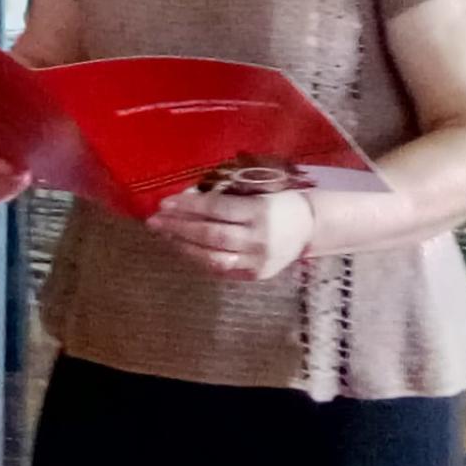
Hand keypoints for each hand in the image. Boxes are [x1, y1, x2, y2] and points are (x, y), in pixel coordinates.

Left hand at [148, 182, 317, 282]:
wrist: (311, 227)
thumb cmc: (280, 201)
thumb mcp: (258, 191)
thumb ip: (226, 197)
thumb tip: (186, 198)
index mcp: (259, 211)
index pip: (216, 209)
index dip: (187, 206)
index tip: (164, 203)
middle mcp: (258, 238)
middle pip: (210, 235)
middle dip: (179, 228)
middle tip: (154, 221)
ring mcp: (257, 260)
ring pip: (213, 257)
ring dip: (184, 247)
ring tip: (164, 235)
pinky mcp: (255, 275)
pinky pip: (221, 270)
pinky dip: (199, 260)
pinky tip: (183, 249)